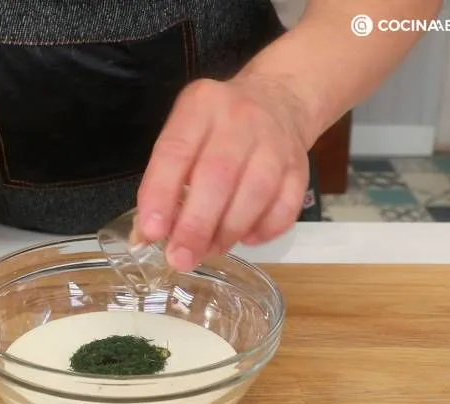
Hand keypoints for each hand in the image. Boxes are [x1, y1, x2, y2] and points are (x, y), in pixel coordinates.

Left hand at [136, 77, 312, 271]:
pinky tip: (246, 238)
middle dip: (196, 225)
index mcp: (201, 106)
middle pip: (218, 175)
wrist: (278, 100)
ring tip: (210, 251)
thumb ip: (165, 178)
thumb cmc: (218, 127)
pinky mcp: (300, 167)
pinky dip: (264, 230)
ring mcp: (275, 142)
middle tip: (180, 258)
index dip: (161, 194)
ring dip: (229, 232)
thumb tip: (148, 234)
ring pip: (255, 193)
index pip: (176, 151)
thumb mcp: (185, 133)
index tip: (152, 232)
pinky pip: (286, 207)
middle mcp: (239, 119)